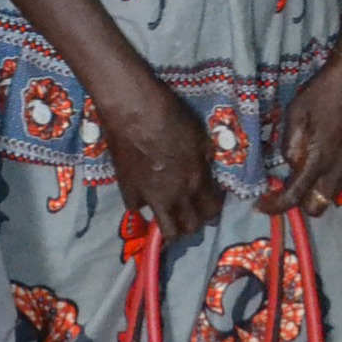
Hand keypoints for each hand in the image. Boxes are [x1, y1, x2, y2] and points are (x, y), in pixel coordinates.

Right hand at [96, 73, 226, 243]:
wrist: (133, 109)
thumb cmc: (169, 114)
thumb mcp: (199, 135)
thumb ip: (204, 158)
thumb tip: (207, 168)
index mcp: (197, 180)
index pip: (212, 211)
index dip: (213, 208)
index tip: (211, 199)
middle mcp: (177, 196)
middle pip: (191, 228)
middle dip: (194, 222)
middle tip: (192, 210)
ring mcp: (151, 198)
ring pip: (166, 231)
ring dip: (172, 225)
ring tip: (170, 212)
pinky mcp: (128, 192)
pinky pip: (138, 210)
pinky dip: (143, 205)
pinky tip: (144, 193)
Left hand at [265, 52, 341, 216]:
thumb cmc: (323, 90)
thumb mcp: (296, 112)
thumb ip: (291, 143)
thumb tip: (290, 164)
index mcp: (320, 157)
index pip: (295, 196)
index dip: (276, 206)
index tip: (262, 204)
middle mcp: (340, 167)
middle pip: (318, 206)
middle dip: (300, 202)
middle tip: (287, 184)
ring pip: (333, 193)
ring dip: (316, 189)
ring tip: (305, 167)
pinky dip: (330, 175)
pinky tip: (324, 154)